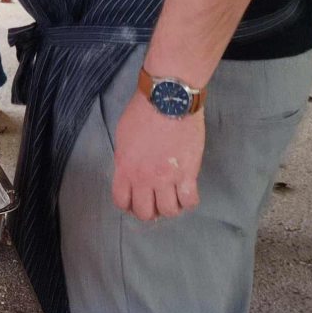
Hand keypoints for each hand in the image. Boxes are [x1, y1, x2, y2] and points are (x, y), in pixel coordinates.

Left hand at [111, 90, 204, 221]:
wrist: (168, 99)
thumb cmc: (143, 111)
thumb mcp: (123, 135)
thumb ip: (125, 158)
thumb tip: (129, 171)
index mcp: (125, 167)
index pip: (122, 201)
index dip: (128, 205)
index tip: (135, 201)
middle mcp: (144, 178)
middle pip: (145, 212)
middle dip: (149, 212)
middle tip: (156, 202)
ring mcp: (167, 178)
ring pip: (169, 211)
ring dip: (170, 208)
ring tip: (173, 197)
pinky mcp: (188, 173)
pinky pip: (189, 201)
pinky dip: (189, 201)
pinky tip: (187, 192)